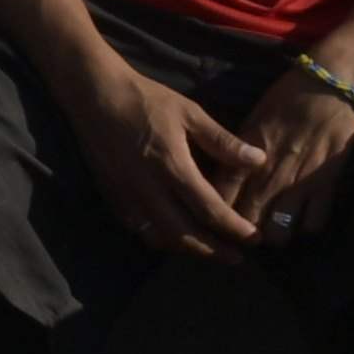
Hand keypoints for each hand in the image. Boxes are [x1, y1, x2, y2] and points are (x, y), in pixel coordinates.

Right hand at [66, 71, 266, 260]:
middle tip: (236, 259)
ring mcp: (127, 195)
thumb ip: (223, 141)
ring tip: (208, 251)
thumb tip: (259, 160)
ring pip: (160, 237)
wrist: (94, 94)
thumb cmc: (145, 99)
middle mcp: (149, 188)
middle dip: (214, 251)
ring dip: (187, 249)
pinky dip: (159, 238)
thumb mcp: (189, 113)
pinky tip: (171, 236)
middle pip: (185, 234)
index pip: (209, 210)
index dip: (234, 229)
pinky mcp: (112, 195)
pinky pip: (138, 228)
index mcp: (173, 167)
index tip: (253, 239)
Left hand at [227, 71, 353, 245]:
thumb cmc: (289, 97)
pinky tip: (302, 217)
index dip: (214, 213)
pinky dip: (307, 226)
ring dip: (274, 234)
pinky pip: (313, 225)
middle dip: (241, 231)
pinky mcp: (327, 188)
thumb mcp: (253, 120)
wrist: (333, 86)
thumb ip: (236, 149)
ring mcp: (299, 185)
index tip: (213, 218)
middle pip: (246, 222)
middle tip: (242, 231)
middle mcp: (269, 176)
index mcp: (245, 156)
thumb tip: (219, 172)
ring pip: (278, 233)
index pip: (220, 197)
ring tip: (273, 228)